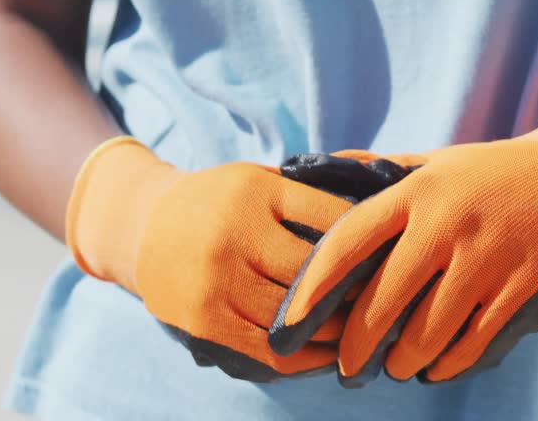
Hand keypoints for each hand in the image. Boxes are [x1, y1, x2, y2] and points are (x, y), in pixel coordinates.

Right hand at [65, 138, 407, 381]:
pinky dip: (302, 358)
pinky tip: (324, 356)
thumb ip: (312, 191)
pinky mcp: (202, 319)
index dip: (369, 242)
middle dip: (357, 292)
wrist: (141, 224)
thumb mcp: (261, 179)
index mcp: (257, 190)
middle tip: (392, 303)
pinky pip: (265, 350)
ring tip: (363, 333)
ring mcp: (216, 279)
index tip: (395, 257)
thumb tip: (384, 195)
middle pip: (317, 272)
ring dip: (335, 330)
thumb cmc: (221, 201)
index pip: (332, 219)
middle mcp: (235, 233)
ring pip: (294, 316)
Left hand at [269, 86, 537, 385]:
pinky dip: (450, 362)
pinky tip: (436, 369)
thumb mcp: (435, 158)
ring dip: (404, 359)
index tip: (291, 322)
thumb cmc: (492, 170)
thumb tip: (315, 166)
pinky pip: (475, 337)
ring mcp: (487, 252)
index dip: (314, 285)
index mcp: (418, 190)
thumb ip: (380, 169)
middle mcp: (448, 221)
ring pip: (430, 328)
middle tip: (347, 368)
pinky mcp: (521, 280)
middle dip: (357, 344)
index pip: (350, 240)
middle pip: (385, 298)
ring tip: (394, 367)